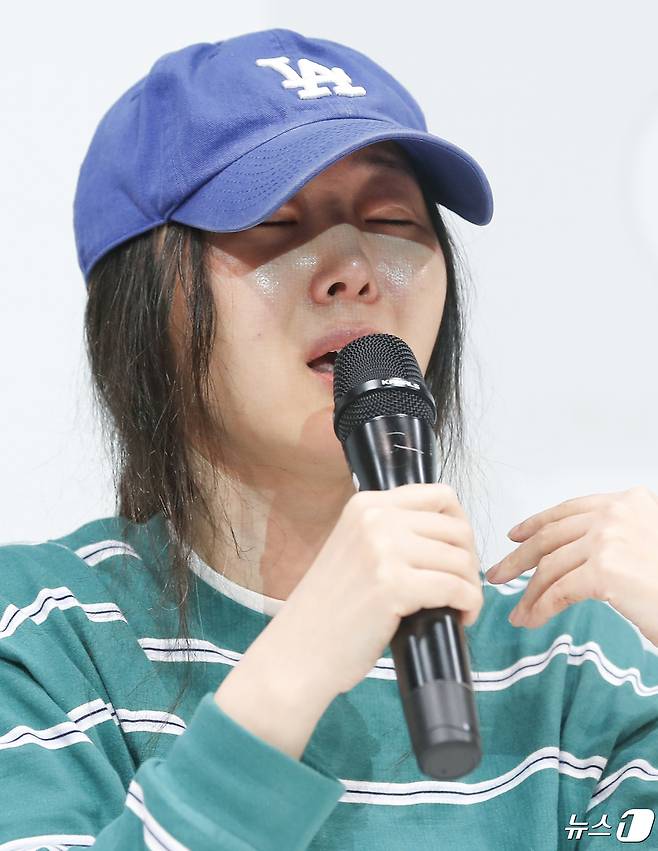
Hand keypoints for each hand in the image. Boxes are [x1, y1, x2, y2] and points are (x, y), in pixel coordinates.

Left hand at [485, 486, 657, 643]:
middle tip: (498, 574)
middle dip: (519, 558)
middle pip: (552, 536)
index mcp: (629, 502)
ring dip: (529, 592)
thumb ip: (613, 538)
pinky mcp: (604, 571)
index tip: (515, 535)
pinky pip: (559, 592)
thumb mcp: (646, 545)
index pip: (569, 510)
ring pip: (552, 567)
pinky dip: (541, 608)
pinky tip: (532, 620)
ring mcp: (609, 539)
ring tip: (517, 611)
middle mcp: (616, 513)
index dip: (536, 523)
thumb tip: (570, 551)